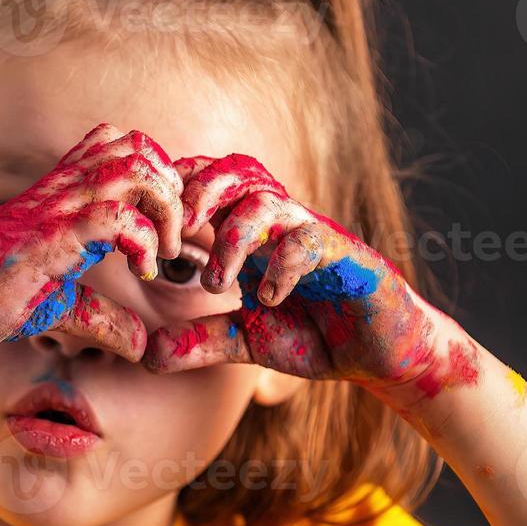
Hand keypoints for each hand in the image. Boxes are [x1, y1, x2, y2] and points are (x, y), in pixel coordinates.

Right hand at [0, 124, 185, 361]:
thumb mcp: (62, 306)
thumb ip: (104, 316)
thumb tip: (141, 345)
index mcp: (61, 194)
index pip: (117, 142)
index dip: (155, 173)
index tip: (162, 225)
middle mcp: (61, 191)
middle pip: (135, 144)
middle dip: (171, 186)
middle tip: (171, 236)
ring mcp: (56, 209)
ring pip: (133, 168)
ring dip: (165, 208)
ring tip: (161, 250)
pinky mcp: (52, 238)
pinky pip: (116, 217)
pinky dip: (144, 242)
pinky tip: (142, 270)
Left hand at [142, 153, 477, 402]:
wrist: (380, 354)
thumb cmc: (315, 334)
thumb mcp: (246, 341)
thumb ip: (200, 342)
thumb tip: (147, 355)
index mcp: (250, 232)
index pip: (209, 184)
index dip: (175, 194)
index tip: (146, 235)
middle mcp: (279, 223)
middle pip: (235, 170)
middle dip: (198, 194)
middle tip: (173, 238)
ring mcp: (311, 233)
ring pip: (265, 201)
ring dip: (231, 237)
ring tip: (218, 284)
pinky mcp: (344, 254)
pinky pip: (307, 241)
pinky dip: (280, 267)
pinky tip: (268, 300)